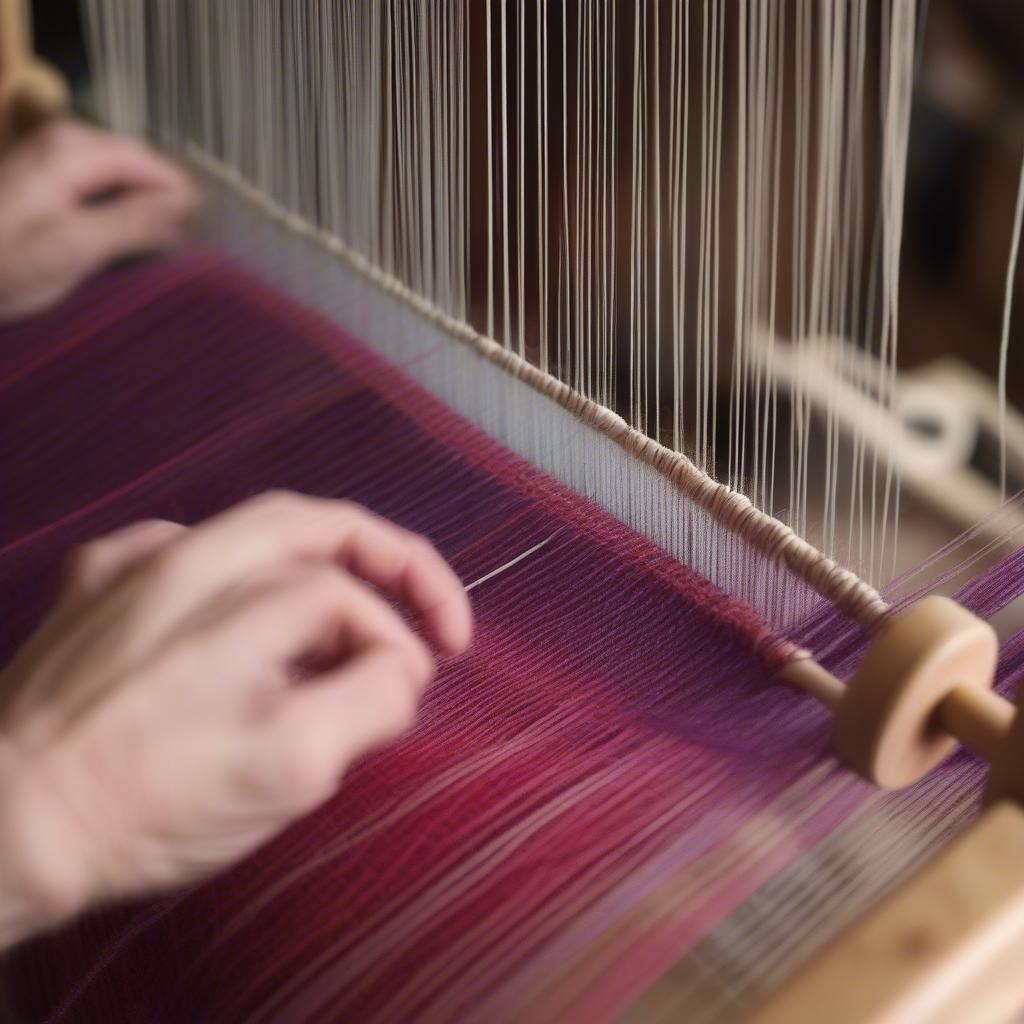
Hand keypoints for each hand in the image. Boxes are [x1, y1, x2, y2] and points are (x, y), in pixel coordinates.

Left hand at [0, 120, 198, 319]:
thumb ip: (132, 222)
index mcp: (73, 150)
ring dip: (146, 209)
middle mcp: (66, 143)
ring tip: (166, 248)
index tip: (211, 231)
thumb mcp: (74, 247)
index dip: (184, 196)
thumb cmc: (4, 264)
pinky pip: (104, 186)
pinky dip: (123, 211)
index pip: (151, 163)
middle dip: (167, 201)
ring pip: (124, 177)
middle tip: (192, 245)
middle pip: (139, 167)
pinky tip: (131, 242)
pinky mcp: (49, 179)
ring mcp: (55, 159)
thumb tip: (187, 205)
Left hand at [0, 492, 471, 947]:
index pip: (352, 598)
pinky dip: (239, 570)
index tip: (415, 688)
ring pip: (254, 529)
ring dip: (321, 559)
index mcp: (239, 605)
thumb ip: (367, 701)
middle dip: (387, 557)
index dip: (401, 640)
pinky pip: (186, 548)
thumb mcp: (287, 770)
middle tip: (428, 606)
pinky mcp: (90, 583)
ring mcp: (130, 565)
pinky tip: (243, 605)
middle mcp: (185, 561)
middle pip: (314, 523)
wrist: (2, 827)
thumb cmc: (148, 808)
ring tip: (352, 606)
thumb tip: (398, 666)